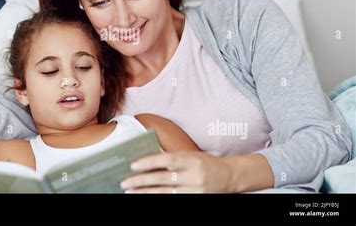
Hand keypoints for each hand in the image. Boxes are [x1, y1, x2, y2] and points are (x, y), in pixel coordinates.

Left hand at [120, 151, 234, 192]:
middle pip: (163, 179)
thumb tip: (148, 158)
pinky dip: (159, 198)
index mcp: (192, 160)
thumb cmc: (206, 163)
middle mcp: (194, 176)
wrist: (230, 176)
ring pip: (166, 193)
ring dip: (145, 193)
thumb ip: (172, 158)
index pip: (168, 160)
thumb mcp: (191, 155)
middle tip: (125, 182)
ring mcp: (196, 191)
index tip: (133, 165)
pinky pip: (173, 200)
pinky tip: (146, 197)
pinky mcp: (196, 200)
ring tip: (130, 191)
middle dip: (142, 181)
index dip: (149, 162)